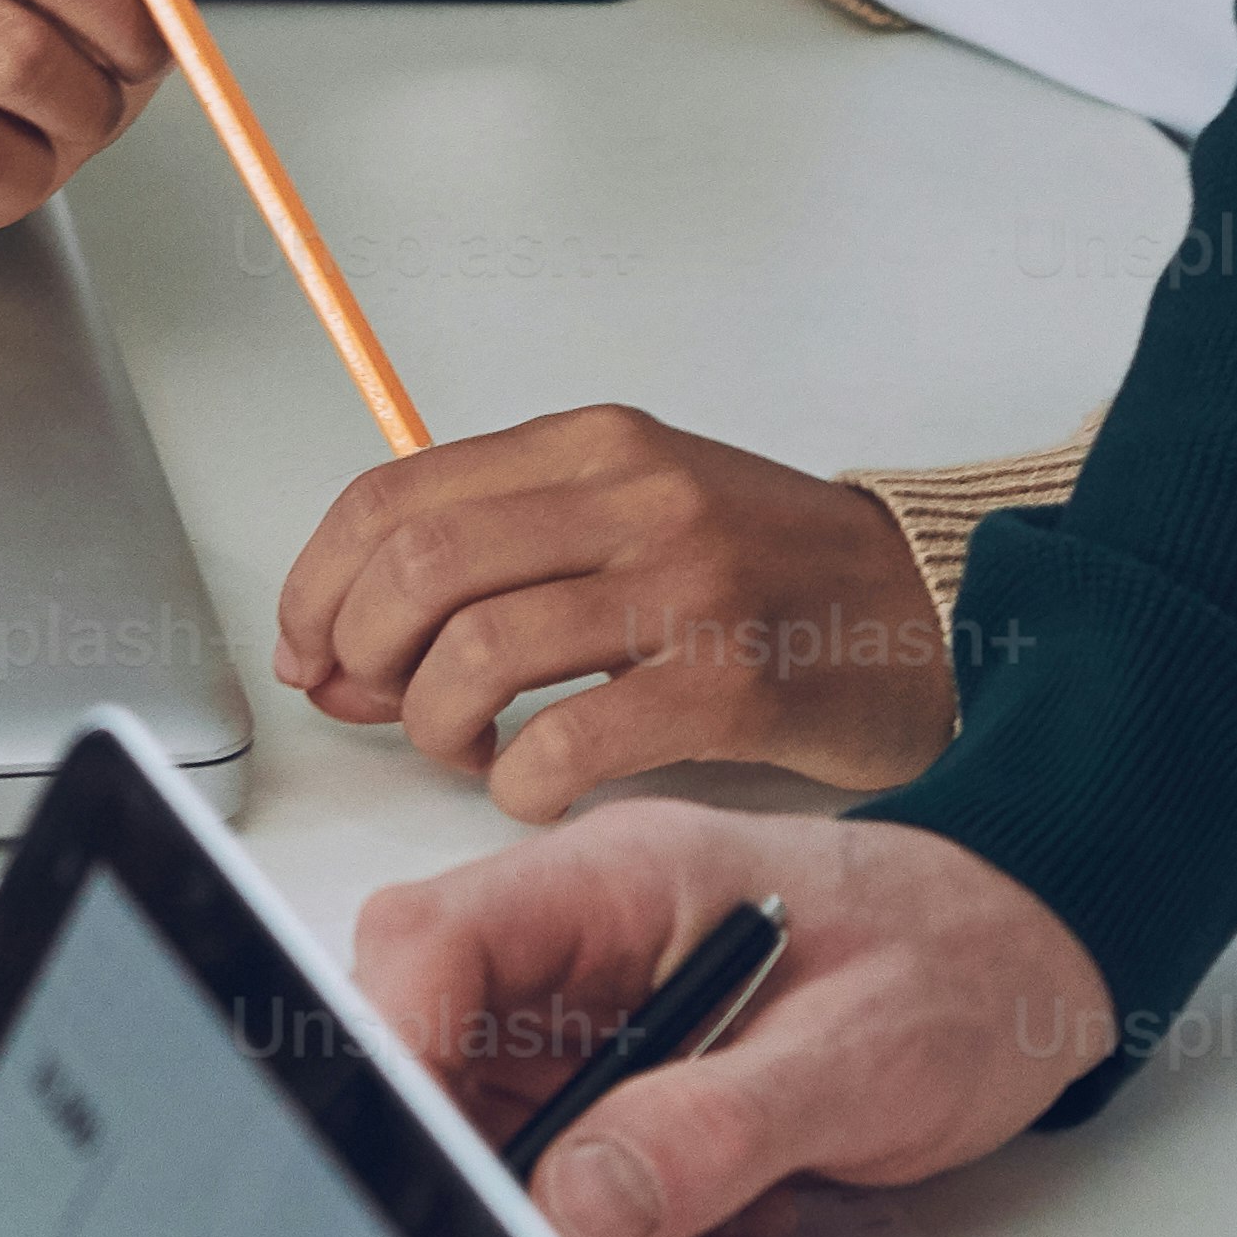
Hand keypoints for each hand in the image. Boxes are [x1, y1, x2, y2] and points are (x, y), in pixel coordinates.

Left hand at [278, 406, 945, 809]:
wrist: (928, 612)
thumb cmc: (764, 575)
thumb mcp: (628, 515)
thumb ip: (494, 559)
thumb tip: (342, 648)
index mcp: (594, 446)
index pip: (394, 497)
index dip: (319, 585)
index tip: (307, 649)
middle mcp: (635, 498)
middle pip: (417, 571)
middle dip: (363, 657)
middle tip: (378, 706)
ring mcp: (686, 587)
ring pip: (478, 656)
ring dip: (438, 728)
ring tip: (472, 751)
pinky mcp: (731, 683)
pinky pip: (568, 744)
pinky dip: (520, 786)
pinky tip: (537, 790)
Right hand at [342, 797, 1113, 1236]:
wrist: (1033, 965)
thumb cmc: (963, 959)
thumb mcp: (866, 1049)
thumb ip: (722, 1122)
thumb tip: (579, 1201)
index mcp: (611, 882)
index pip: (429, 947)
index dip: (399, 1059)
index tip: (441, 1179)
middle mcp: (576, 951)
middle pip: (452, 1081)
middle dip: (524, 1202)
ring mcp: (592, 1029)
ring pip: (519, 1166)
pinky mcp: (624, 1098)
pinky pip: (590, 1200)